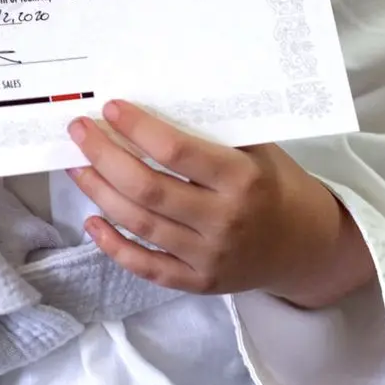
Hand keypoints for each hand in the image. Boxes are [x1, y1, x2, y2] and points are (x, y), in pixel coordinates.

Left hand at [66, 100, 374, 308]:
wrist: (307, 246)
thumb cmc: (276, 186)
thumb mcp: (257, 151)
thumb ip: (212, 133)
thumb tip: (153, 101)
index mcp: (241, 179)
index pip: (176, 152)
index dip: (137, 129)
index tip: (110, 108)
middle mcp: (223, 220)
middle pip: (147, 189)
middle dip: (105, 156)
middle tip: (79, 132)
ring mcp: (209, 256)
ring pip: (140, 225)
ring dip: (100, 193)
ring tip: (77, 167)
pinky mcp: (198, 282)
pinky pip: (146, 266)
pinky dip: (113, 246)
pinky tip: (92, 221)